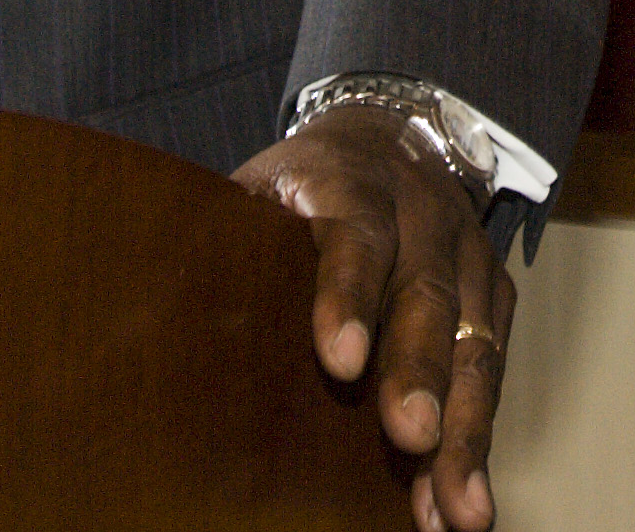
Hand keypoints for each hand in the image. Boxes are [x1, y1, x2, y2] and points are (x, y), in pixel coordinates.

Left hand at [238, 105, 513, 531]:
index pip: (355, 232)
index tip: (340, 360)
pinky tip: (464, 502)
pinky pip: (490, 371)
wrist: (390, 141)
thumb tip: (141, 312)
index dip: (348, 293)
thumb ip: (223, 240)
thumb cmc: (301, 189)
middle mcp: (422, 214)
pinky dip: (477, 440)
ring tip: (457, 509)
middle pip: (425, 295)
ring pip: (472, 343)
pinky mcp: (493, 296)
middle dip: (419, 371)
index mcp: (352, 182)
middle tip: (410, 436)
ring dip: (465, 429)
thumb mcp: (257, 190)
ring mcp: (466, 255)